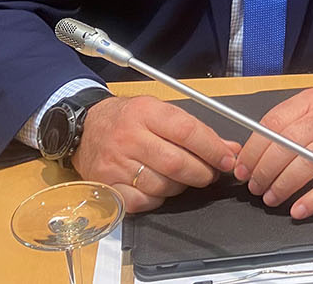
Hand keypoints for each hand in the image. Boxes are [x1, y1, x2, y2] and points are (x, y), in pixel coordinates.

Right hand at [73, 95, 239, 213]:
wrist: (85, 127)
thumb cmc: (127, 119)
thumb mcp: (158, 111)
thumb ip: (194, 129)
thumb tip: (228, 149)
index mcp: (146, 112)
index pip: (186, 131)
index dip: (212, 148)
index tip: (227, 159)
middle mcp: (129, 137)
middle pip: (176, 163)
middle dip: (202, 173)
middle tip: (210, 173)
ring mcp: (116, 163)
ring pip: (163, 185)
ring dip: (181, 186)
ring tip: (182, 177)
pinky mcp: (108, 185)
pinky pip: (143, 201)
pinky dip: (157, 199)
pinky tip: (159, 188)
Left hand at [233, 87, 312, 219]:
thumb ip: (288, 123)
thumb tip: (254, 152)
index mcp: (311, 101)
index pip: (274, 123)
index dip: (254, 149)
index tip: (243, 167)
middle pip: (287, 144)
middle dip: (265, 170)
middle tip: (255, 186)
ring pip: (307, 164)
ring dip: (284, 185)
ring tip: (271, 197)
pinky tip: (299, 208)